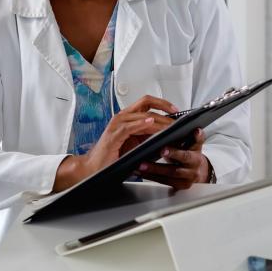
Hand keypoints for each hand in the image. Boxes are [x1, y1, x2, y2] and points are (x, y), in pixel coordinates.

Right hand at [54, 95, 176, 190]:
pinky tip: (151, 123)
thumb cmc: (113, 157)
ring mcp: (117, 125)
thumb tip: (168, 134)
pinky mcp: (114, 135)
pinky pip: (129, 126)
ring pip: (142, 115)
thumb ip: (148, 136)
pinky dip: (141, 124)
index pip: (147, 102)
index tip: (176, 110)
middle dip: (164, 108)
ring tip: (170, 124)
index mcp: (128, 117)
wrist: (94, 168)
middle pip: (146, 102)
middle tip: (177, 117)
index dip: (163, 103)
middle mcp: (122, 117)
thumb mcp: (136, 144)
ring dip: (158, 119)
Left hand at [137, 128, 211, 189]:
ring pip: (171, 173)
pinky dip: (151, 177)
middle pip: (184, 158)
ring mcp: (187, 177)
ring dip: (155, 169)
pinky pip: (164, 182)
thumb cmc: (189, 155)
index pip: (197, 142)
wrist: (196, 173)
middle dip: (173, 154)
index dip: (196, 137)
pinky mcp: (179, 186)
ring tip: (142, 165)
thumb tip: (184, 126)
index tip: (194, 131)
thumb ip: (189, 136)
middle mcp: (194, 165)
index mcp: (197, 151)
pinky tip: (141, 172)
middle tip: (161, 150)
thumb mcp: (191, 144)